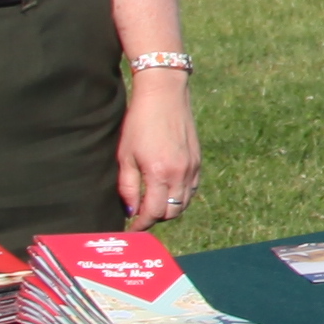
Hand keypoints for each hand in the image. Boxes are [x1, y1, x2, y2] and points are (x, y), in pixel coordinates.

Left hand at [117, 62, 202, 230]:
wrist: (164, 94)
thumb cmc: (139, 122)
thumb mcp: (125, 155)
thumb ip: (128, 186)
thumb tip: (130, 210)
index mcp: (159, 173)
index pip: (153, 213)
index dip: (141, 225)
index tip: (132, 229)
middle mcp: (180, 174)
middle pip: (171, 213)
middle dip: (155, 219)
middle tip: (140, 217)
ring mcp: (192, 167)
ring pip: (183, 203)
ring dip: (168, 209)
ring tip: (153, 204)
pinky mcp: (198, 160)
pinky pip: (191, 189)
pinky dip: (180, 196)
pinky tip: (167, 189)